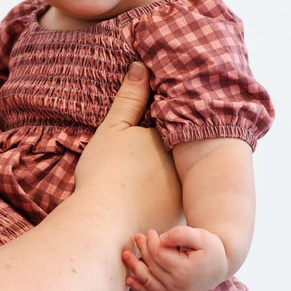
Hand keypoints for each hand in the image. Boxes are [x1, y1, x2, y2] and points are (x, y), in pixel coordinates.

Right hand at [75, 63, 182, 235]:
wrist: (104, 225)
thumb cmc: (106, 175)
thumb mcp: (113, 129)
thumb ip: (130, 98)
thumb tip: (142, 65)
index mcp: (172, 140)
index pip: (172, 120)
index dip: (163, 116)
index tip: (153, 113)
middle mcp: (185, 166)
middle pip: (177, 151)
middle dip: (170, 146)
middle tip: (146, 149)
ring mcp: (184, 194)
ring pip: (177, 178)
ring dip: (168, 175)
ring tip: (147, 174)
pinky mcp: (176, 219)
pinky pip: (172, 203)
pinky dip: (163, 200)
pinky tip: (147, 199)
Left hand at [123, 225, 228, 290]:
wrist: (220, 265)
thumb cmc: (211, 248)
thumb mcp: (201, 236)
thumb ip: (181, 234)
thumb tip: (161, 238)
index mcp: (186, 271)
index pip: (159, 255)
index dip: (151, 242)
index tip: (150, 231)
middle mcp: (178, 286)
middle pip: (152, 266)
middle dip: (142, 250)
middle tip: (137, 236)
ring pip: (148, 280)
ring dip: (135, 267)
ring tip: (125, 255)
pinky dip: (139, 287)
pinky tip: (129, 280)